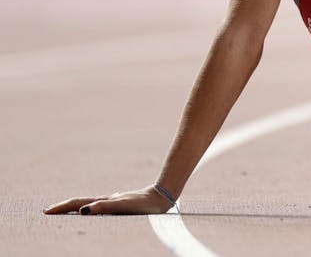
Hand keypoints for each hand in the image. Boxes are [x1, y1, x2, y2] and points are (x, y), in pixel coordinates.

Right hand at [44, 185, 173, 214]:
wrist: (164, 196)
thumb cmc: (145, 204)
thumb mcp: (123, 206)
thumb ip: (104, 207)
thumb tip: (82, 211)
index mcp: (104, 201)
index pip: (78, 204)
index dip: (62, 208)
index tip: (46, 211)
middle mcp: (108, 200)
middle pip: (81, 203)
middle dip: (64, 208)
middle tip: (49, 212)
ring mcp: (115, 201)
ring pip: (91, 204)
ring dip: (75, 208)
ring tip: (65, 213)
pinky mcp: (123, 204)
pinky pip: (102, 207)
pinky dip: (90, 210)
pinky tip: (93, 212)